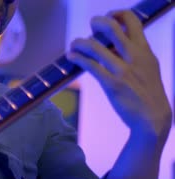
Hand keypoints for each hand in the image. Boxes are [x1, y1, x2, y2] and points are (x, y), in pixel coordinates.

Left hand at [67, 10, 171, 139]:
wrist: (152, 118)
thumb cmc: (148, 92)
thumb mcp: (148, 66)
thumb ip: (134, 53)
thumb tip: (114, 44)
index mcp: (144, 50)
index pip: (132, 20)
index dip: (117, 14)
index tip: (107, 17)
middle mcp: (134, 56)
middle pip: (111, 28)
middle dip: (97, 22)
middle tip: (90, 26)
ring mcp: (122, 70)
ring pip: (95, 46)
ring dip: (80, 42)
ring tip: (73, 44)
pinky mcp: (111, 84)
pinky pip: (90, 66)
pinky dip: (77, 58)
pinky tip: (71, 56)